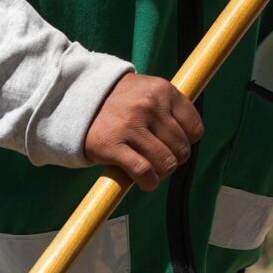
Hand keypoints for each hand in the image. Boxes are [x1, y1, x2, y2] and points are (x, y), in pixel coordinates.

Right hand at [84, 74, 202, 190]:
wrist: (77, 99)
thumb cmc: (121, 102)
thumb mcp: (149, 91)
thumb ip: (171, 108)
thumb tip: (192, 137)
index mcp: (163, 90)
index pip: (194, 129)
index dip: (187, 142)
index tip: (173, 144)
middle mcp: (149, 105)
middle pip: (182, 149)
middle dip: (173, 159)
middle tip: (158, 157)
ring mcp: (130, 125)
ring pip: (166, 163)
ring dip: (161, 172)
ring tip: (150, 167)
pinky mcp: (112, 145)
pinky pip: (144, 172)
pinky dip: (149, 182)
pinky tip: (144, 181)